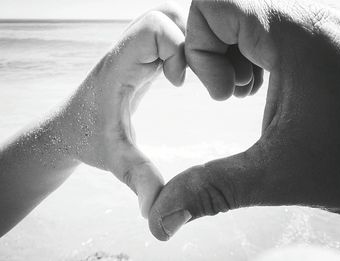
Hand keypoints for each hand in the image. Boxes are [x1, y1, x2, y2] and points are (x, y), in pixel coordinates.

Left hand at [61, 4, 185, 217]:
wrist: (68, 128)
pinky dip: (190, 51)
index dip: (179, 49)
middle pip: (169, 15)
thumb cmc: (89, 140)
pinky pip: (172, 38)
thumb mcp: (117, 160)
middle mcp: (129, 50)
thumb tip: (160, 215)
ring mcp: (137, 52)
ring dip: (195, 44)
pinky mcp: (143, 58)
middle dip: (195, 40)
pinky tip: (193, 78)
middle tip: (203, 76)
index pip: (155, 27)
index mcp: (121, 65)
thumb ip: (139, 181)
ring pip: (174, 22)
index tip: (181, 83)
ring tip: (204, 76)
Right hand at [148, 0, 339, 239]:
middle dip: (214, 52)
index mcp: (294, 38)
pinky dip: (252, 53)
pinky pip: (267, 28)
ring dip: (233, 53)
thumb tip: (161, 219)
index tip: (220, 93)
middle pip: (226, 8)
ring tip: (251, 91)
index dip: (199, 45)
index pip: (214, 2)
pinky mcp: (317, 39)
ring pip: (246, 16)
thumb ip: (211, 190)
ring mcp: (315, 27)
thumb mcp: (276, 176)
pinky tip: (265, 87)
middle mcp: (307, 20)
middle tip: (236, 92)